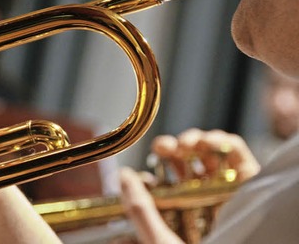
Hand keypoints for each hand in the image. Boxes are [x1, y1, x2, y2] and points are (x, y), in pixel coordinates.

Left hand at [119, 128, 259, 243]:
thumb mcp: (157, 238)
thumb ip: (140, 210)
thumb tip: (123, 176)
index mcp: (181, 215)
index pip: (164, 184)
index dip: (153, 170)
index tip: (142, 168)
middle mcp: (204, 201)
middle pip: (186, 164)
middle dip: (172, 147)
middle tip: (164, 147)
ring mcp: (227, 192)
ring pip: (210, 156)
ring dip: (195, 140)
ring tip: (186, 144)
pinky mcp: (251, 186)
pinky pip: (238, 156)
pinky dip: (223, 142)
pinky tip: (208, 143)